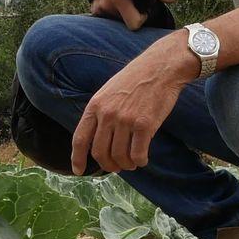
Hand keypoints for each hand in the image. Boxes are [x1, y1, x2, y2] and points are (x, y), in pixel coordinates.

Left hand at [71, 36, 195, 173]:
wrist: (161, 68)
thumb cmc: (137, 80)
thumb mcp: (109, 91)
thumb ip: (101, 113)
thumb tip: (99, 140)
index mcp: (95, 106)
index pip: (80, 139)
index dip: (77, 158)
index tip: (78, 171)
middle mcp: (108, 114)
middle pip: (100, 152)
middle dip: (108, 165)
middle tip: (117, 167)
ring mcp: (126, 120)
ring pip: (119, 156)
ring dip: (126, 165)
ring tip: (132, 163)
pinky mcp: (145, 125)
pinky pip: (137, 154)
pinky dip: (140, 161)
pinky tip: (143, 159)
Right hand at [85, 0, 176, 29]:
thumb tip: (172, 0)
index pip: (134, 24)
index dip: (143, 17)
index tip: (143, 6)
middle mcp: (105, 6)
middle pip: (127, 23)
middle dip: (133, 13)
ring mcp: (98, 8)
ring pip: (118, 20)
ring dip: (123, 11)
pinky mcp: (94, 8)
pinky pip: (110, 17)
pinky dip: (115, 10)